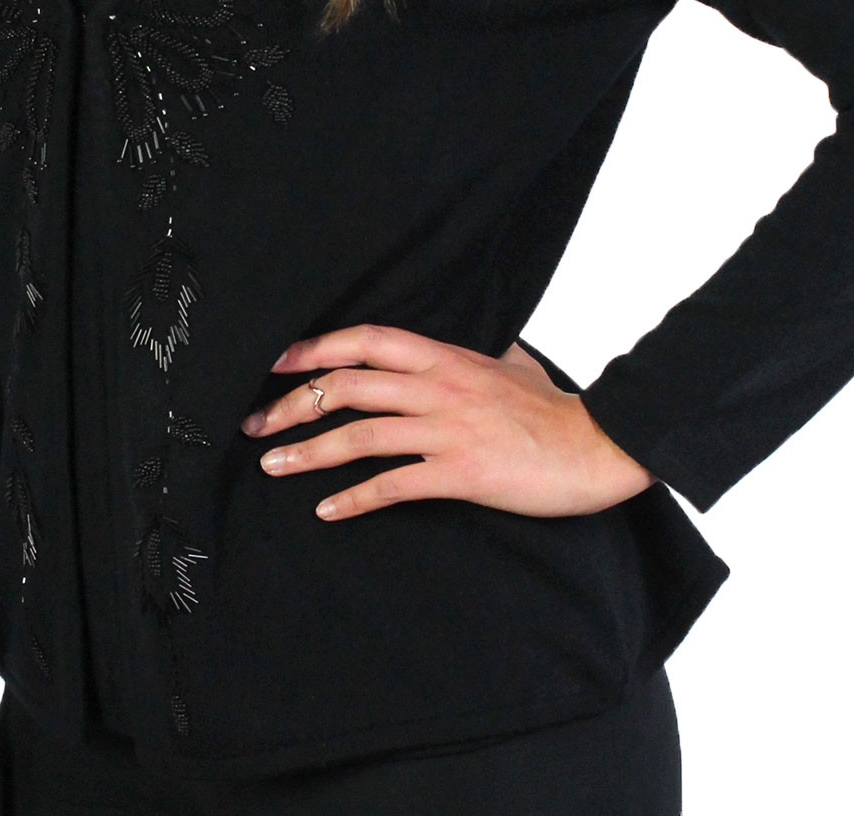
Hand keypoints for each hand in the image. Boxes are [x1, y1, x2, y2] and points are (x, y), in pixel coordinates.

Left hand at [239, 324, 657, 522]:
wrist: (597, 446)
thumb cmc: (555, 409)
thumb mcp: (515, 364)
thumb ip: (487, 353)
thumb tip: (485, 344)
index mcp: (445, 357)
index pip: (366, 341)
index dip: (316, 349)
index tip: (276, 363)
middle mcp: (438, 387)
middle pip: (348, 387)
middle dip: (293, 405)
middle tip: (255, 424)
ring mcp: (447, 429)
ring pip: (360, 435)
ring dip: (308, 452)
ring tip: (273, 466)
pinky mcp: (460, 472)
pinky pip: (393, 485)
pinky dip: (354, 499)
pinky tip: (328, 511)